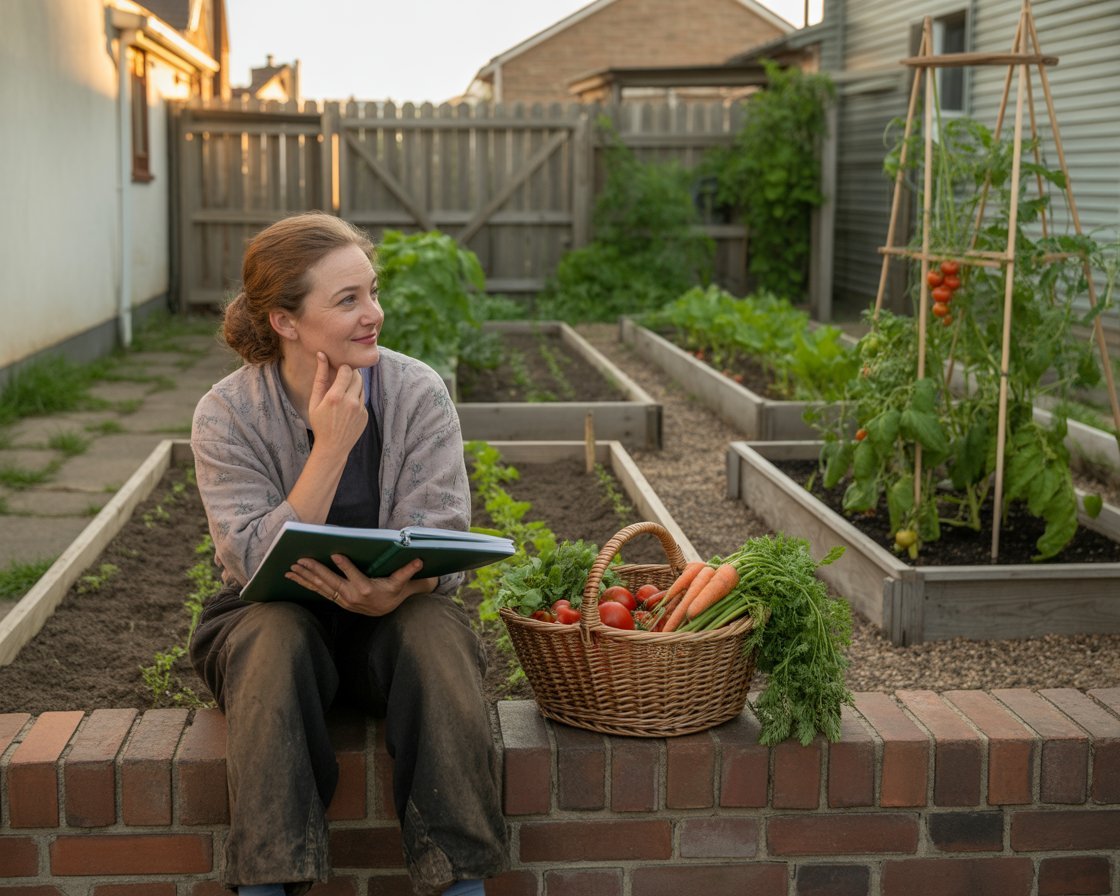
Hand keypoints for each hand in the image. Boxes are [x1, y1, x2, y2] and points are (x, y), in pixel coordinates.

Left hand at [285, 554, 438, 615]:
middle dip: (315, 570)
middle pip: (331, 582)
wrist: (387, 610)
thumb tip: (419, 560)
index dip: (345, 566)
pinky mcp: (337, 600)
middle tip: (301, 560)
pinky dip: (307, 584)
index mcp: (367, 589)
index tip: (335, 554)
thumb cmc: (394, 592)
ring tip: (291, 569)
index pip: (354, 576)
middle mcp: (352, 596)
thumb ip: (408, 571)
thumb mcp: (401, 583)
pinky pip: (319, 592)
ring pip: (321, 588)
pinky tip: (295, 577)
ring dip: (305, 578)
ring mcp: (342, 600)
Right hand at [307, 352, 365, 457]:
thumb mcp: (315, 401)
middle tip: (341, 379)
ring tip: (342, 395)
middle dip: (350, 375)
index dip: (343, 368)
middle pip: (357, 376)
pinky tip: (346, 409)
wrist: (333, 447)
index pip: (347, 370)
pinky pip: (363, 400)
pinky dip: (356, 399)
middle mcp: (350, 402)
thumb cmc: (319, 423)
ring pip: (362, 387)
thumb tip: (321, 355)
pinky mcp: (365, 415)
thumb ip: (320, 377)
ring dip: (354, 386)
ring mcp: (360, 409)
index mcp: (335, 397)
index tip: (337, 371)